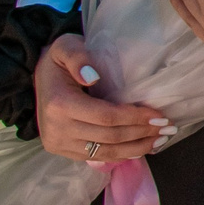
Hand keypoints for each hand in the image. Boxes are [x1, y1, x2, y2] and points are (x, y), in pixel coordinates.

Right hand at [32, 35, 169, 162]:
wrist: (36, 76)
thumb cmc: (58, 60)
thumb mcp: (66, 47)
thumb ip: (79, 57)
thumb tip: (93, 76)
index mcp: (60, 104)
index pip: (106, 117)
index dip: (135, 118)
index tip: (159, 115)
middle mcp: (57, 128)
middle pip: (109, 137)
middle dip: (141, 134)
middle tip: (167, 128)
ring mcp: (57, 143)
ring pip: (104, 152)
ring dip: (135, 149)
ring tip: (159, 140)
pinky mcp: (61, 150)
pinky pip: (94, 158)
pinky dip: (120, 155)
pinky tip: (140, 148)